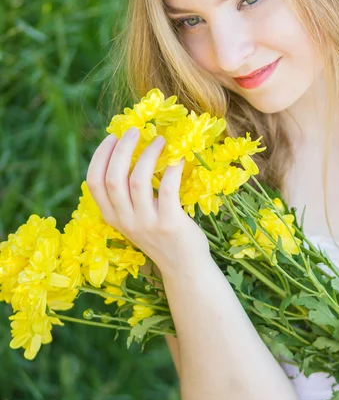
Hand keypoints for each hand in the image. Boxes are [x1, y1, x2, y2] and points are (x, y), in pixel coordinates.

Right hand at [86, 127, 210, 273]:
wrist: (184, 268)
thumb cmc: (161, 236)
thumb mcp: (135, 218)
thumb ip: (128, 196)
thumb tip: (128, 153)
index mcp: (112, 217)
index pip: (94, 182)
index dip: (100, 156)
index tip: (112, 137)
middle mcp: (125, 221)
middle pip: (113, 177)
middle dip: (122, 148)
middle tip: (135, 130)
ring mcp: (146, 223)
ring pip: (137, 180)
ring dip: (148, 154)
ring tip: (160, 140)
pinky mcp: (170, 223)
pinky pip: (168, 188)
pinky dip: (172, 168)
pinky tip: (178, 158)